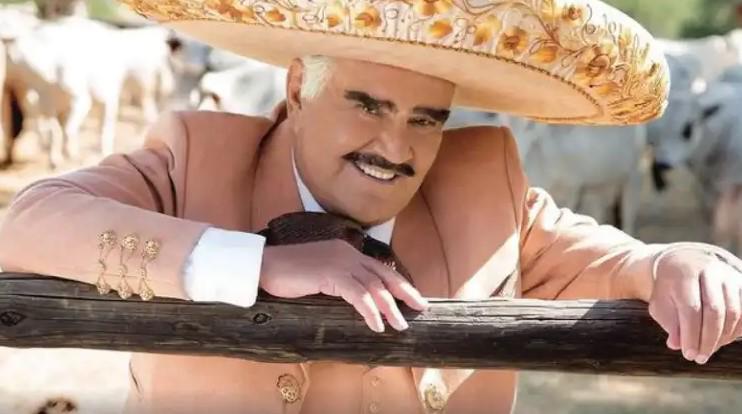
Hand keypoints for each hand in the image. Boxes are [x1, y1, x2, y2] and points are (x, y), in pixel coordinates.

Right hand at [259, 239, 428, 332]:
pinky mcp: (330, 274)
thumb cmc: (286, 274)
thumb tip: (354, 299)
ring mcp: (339, 262)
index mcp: (344, 251)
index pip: (378, 268)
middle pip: (383, 275)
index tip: (412, 296)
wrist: (263, 266)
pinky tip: (376, 325)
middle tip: (420, 308)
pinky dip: (369, 311)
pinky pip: (357, 295)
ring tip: (399, 325)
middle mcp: (346, 253)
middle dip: (404, 292)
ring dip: (389, 308)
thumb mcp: (318, 275)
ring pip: (373, 286)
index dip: (398, 282)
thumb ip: (337, 281)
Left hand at [648, 248, 741, 363]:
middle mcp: (709, 270)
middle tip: (700, 358)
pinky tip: (724, 340)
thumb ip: (669, 323)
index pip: (691, 308)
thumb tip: (676, 345)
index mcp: (684, 273)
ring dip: (723, 337)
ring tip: (709, 350)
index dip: (691, 334)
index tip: (688, 354)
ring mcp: (728, 275)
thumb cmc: (670, 290)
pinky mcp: (741, 282)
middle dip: (708, 339)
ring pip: (734, 311)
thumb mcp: (661, 304)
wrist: (684, 264)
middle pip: (715, 310)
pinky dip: (737, 329)